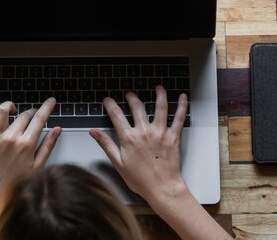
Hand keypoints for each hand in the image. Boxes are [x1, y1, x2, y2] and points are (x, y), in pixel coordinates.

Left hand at [0, 98, 61, 206]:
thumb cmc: (14, 183)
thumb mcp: (37, 167)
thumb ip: (48, 145)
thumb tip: (57, 130)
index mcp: (26, 144)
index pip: (40, 118)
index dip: (47, 107)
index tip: (50, 101)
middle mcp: (11, 138)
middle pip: (25, 114)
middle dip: (32, 111)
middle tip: (33, 115)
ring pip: (3, 110)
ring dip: (10, 106)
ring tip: (14, 110)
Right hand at [89, 86, 188, 205]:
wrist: (162, 188)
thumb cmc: (141, 180)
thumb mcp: (118, 163)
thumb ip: (106, 144)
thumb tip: (94, 132)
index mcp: (129, 138)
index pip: (116, 115)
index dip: (110, 105)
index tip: (108, 100)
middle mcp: (144, 132)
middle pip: (137, 107)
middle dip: (131, 97)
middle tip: (129, 94)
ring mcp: (160, 132)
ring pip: (160, 107)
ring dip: (159, 94)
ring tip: (158, 87)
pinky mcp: (173, 137)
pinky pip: (178, 118)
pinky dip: (181, 106)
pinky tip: (182, 97)